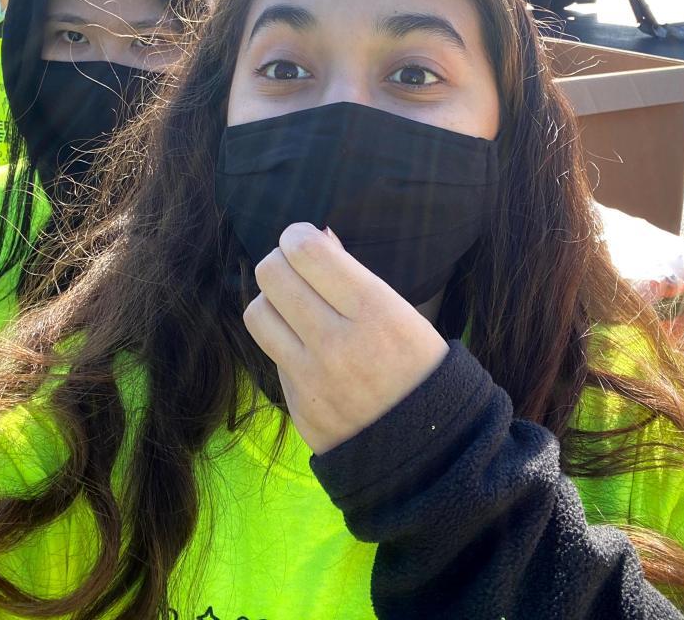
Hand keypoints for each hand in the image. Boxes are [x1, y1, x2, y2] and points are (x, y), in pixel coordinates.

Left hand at [244, 222, 449, 454]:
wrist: (427, 448)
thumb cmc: (420, 368)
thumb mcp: (403, 313)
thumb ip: (354, 275)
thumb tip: (317, 235)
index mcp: (374, 311)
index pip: (306, 251)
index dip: (297, 235)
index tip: (305, 240)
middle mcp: (338, 342)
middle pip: (271, 274)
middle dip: (280, 262)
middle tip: (296, 269)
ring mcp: (312, 377)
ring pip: (257, 312)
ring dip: (273, 302)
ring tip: (295, 306)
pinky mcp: (296, 404)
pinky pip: (272, 354)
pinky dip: (284, 343)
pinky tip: (307, 347)